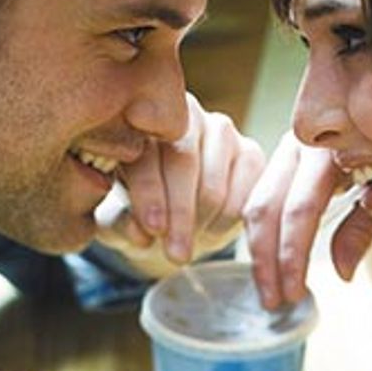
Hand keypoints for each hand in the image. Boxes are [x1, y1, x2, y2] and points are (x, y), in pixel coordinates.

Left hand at [95, 94, 264, 273]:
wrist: (177, 215)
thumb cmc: (141, 211)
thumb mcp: (120, 219)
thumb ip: (124, 223)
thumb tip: (141, 234)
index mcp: (141, 123)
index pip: (146, 156)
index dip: (150, 195)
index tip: (153, 230)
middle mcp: (184, 116)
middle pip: (184, 163)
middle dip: (180, 214)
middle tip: (176, 254)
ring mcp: (222, 131)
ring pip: (214, 183)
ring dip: (202, 222)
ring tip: (188, 242)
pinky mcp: (251, 153)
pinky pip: (244, 194)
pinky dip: (227, 221)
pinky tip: (210, 231)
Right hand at [243, 133, 371, 308]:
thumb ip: (364, 230)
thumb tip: (342, 273)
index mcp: (333, 148)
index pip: (301, 209)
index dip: (292, 257)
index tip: (295, 294)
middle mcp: (304, 142)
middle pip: (267, 206)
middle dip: (267, 261)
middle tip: (274, 302)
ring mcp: (291, 148)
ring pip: (258, 202)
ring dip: (260, 252)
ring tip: (271, 292)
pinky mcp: (287, 160)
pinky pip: (265, 198)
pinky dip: (265, 235)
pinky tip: (272, 266)